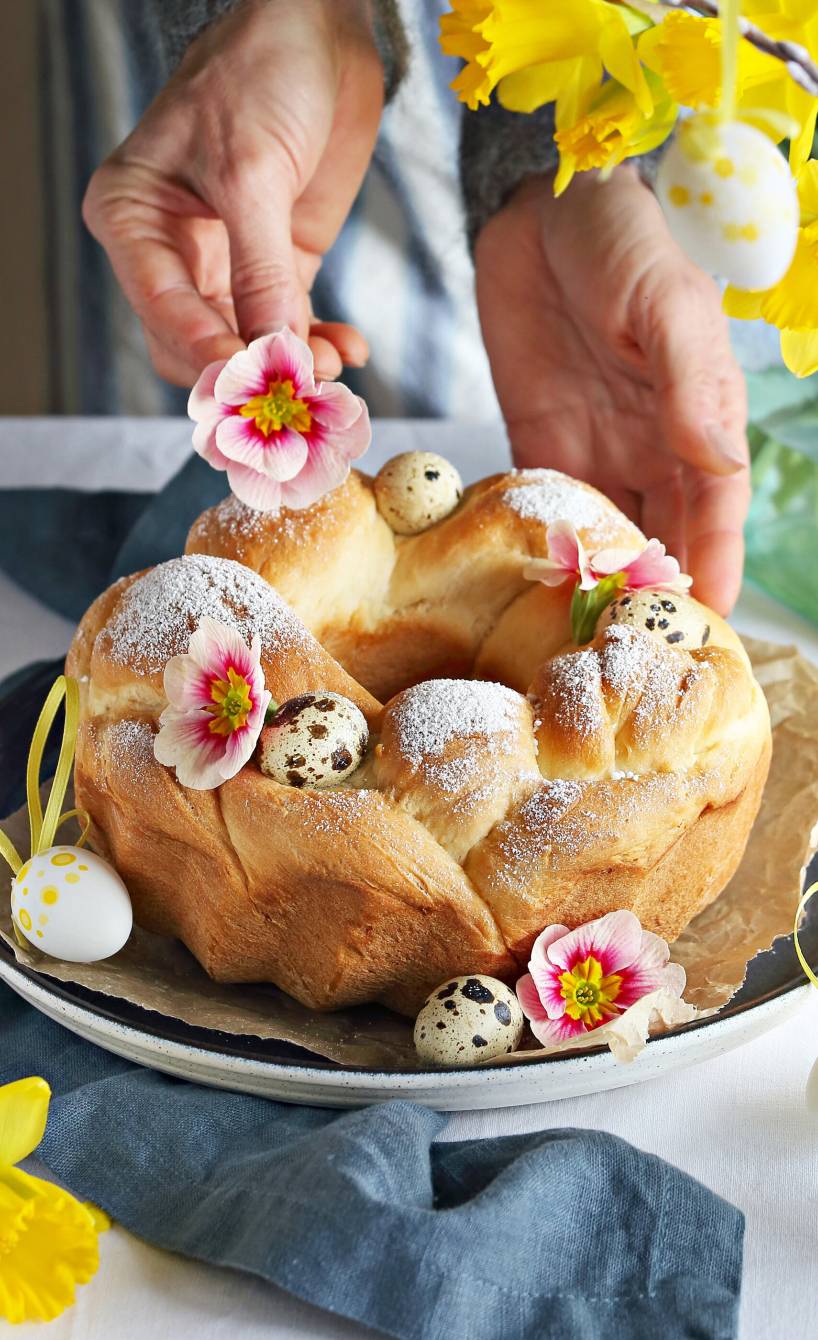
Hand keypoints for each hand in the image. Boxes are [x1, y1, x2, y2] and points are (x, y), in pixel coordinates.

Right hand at [83, 0, 383, 384]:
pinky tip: (348, 348)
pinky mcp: (279, 266)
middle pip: (195, 344)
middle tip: (294, 388)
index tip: (250, 376)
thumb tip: (273, 353)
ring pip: (247, 344)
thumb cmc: (261, 75)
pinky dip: (318, 343)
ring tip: (330, 367)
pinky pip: (291, 324)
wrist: (319, 32)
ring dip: (290, 363)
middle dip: (245, 369)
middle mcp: (170, 250)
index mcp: (132, 217)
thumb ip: (260, 268)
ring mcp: (226, 263)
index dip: (203, 350)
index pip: (158, 309)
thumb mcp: (253, 171)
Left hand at [475, 170, 750, 613]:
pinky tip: (531, 590)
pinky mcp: (540, 443)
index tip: (704, 625)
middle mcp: (653, 446)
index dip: (712, 566)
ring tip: (582, 642)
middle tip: (636, 654)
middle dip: (655, 593)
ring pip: (607, 535)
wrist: (539, 209)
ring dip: (599, 583)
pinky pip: (546, 509)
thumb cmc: (623, 240)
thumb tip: (719, 461)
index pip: (714, 509)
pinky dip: (544, 548)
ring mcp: (596, 449)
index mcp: (700, 417)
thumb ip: (690, 383)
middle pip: (663, 536)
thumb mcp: (665, 304)